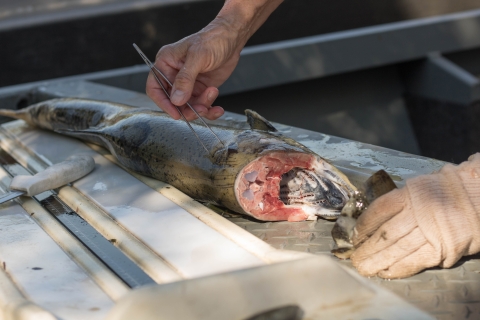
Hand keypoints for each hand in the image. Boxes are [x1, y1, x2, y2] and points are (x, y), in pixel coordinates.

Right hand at [146, 0, 282, 120]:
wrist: (232, 38)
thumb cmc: (212, 39)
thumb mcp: (197, 57)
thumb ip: (185, 79)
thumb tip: (176, 99)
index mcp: (166, 63)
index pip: (155, 88)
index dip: (163, 102)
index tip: (175, 113)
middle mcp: (174, 75)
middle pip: (173, 101)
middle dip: (187, 109)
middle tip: (201, 109)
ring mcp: (188, 84)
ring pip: (189, 106)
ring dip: (201, 108)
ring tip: (212, 95)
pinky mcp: (201, 89)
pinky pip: (202, 105)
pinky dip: (210, 110)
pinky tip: (218, 109)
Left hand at [351, 153, 479, 278]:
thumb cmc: (448, 190)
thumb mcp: (420, 187)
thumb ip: (400, 201)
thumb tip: (374, 221)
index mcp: (409, 194)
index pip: (378, 211)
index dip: (363, 226)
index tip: (355, 237)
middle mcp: (417, 213)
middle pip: (385, 234)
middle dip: (367, 248)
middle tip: (354, 258)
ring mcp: (430, 232)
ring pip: (397, 250)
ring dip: (378, 261)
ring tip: (364, 268)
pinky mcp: (442, 248)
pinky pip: (415, 261)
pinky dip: (399, 268)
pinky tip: (386, 272)